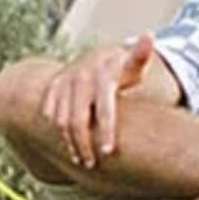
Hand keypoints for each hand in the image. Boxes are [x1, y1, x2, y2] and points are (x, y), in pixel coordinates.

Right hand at [38, 34, 154, 170]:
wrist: (96, 57)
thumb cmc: (121, 69)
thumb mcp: (133, 65)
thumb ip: (141, 56)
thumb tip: (149, 35)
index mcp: (102, 75)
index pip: (103, 109)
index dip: (105, 131)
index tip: (108, 151)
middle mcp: (80, 78)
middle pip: (77, 120)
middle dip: (84, 144)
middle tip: (91, 164)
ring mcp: (64, 82)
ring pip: (60, 120)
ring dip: (69, 142)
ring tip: (80, 159)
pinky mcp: (52, 87)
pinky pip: (49, 113)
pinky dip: (55, 130)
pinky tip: (66, 145)